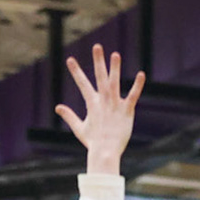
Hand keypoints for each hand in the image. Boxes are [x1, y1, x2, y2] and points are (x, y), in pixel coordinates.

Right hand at [54, 44, 144, 171]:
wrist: (105, 152)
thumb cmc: (93, 142)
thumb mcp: (79, 128)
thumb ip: (69, 116)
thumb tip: (57, 108)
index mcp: (92, 104)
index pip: (83, 84)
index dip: (76, 72)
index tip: (70, 59)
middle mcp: (103, 101)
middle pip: (100, 77)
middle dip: (98, 62)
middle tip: (97, 46)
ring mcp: (115, 105)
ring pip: (115, 83)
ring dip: (115, 68)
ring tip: (115, 54)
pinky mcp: (127, 111)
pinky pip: (133, 96)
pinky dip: (137, 86)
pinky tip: (141, 74)